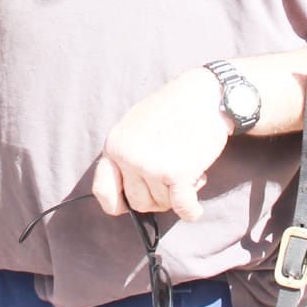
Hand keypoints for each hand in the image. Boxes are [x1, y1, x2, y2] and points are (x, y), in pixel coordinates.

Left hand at [90, 68, 229, 221]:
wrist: (204, 95)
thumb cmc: (173, 110)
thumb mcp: (135, 126)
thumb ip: (127, 155)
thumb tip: (125, 196)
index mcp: (114, 144)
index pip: (103, 190)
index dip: (117, 203)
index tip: (130, 205)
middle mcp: (128, 156)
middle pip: (138, 202)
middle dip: (157, 197)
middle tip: (171, 180)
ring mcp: (150, 165)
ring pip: (163, 204)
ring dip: (177, 195)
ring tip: (187, 167)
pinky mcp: (177, 173)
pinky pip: (183, 209)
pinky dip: (191, 211)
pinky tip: (195, 207)